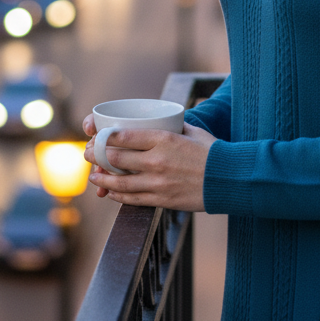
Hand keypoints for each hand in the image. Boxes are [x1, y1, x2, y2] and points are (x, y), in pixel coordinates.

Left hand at [81, 114, 215, 210]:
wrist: (230, 179)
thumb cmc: (213, 152)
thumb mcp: (191, 132)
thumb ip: (172, 127)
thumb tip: (160, 121)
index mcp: (163, 139)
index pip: (124, 136)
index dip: (105, 137)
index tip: (97, 136)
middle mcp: (156, 160)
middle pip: (116, 158)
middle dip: (97, 156)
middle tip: (90, 155)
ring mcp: (158, 182)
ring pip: (120, 181)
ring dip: (103, 179)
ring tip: (94, 177)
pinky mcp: (162, 199)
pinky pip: (133, 198)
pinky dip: (118, 194)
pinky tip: (111, 192)